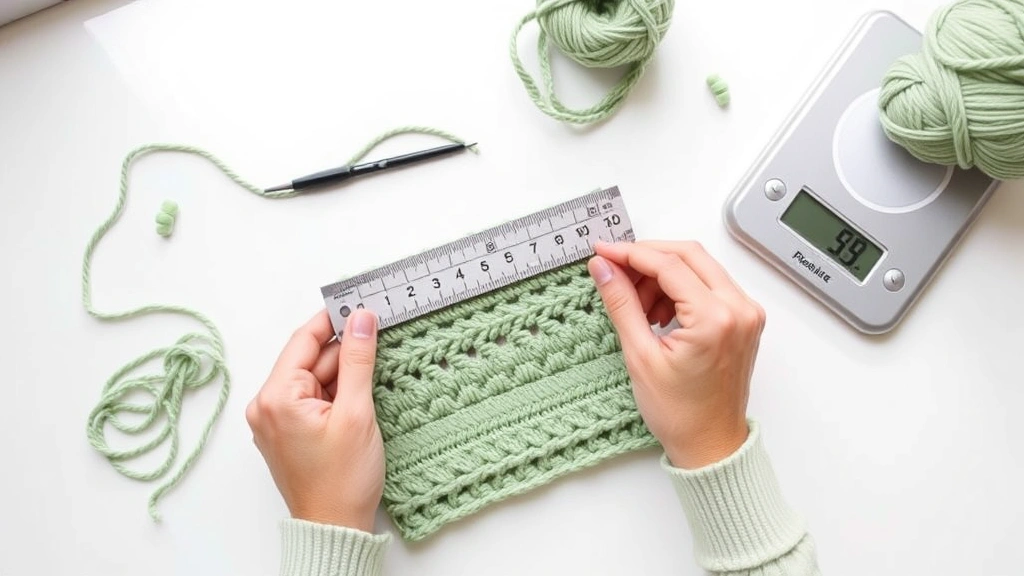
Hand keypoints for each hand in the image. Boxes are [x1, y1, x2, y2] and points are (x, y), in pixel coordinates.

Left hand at [246, 309, 384, 531]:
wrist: (335, 527)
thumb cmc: (341, 481)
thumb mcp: (356, 413)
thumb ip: (358, 360)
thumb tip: (362, 320)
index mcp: (275, 398)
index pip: (303, 341)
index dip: (332, 319)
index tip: (358, 302)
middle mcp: (268, 406)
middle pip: (312, 359)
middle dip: (346, 349)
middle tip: (381, 332)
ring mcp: (278, 419)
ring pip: (316, 378)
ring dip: (346, 373)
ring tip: (377, 369)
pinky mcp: (291, 431)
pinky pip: (315, 397)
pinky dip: (339, 391)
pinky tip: (363, 391)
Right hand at [587, 241, 765, 468]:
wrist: (710, 443)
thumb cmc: (680, 413)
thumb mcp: (640, 356)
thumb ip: (621, 303)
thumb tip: (604, 268)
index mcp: (715, 319)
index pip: (669, 265)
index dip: (630, 253)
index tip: (603, 252)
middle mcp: (739, 309)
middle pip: (688, 256)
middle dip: (647, 258)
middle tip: (615, 271)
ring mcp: (747, 312)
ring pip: (699, 267)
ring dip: (663, 274)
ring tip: (637, 305)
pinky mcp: (745, 318)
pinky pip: (710, 284)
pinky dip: (680, 287)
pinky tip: (658, 311)